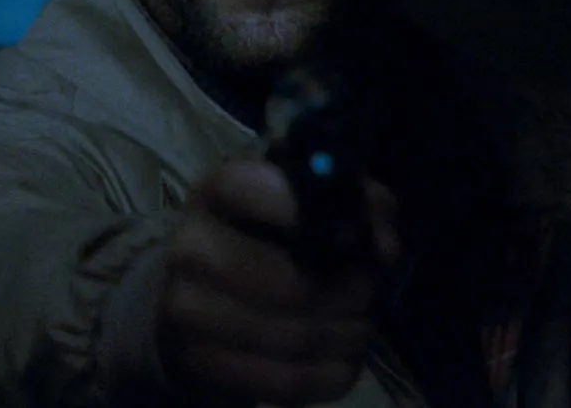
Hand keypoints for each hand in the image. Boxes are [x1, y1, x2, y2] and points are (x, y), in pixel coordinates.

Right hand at [159, 159, 400, 405]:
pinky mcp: (201, 366)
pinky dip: (331, 373)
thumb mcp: (304, 203)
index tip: (353, 231)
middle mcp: (190, 248)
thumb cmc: (265, 238)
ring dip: (347, 334)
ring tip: (361, 324)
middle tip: (372, 291)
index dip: (301, 209)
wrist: (196, 301)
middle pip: (290, 283)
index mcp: (216, 192)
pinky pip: (287, 382)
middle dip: (351, 291)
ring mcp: (187, 312)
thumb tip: (382, 242)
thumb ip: (352, 202)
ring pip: (295, 338)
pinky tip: (342, 357)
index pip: (244, 188)